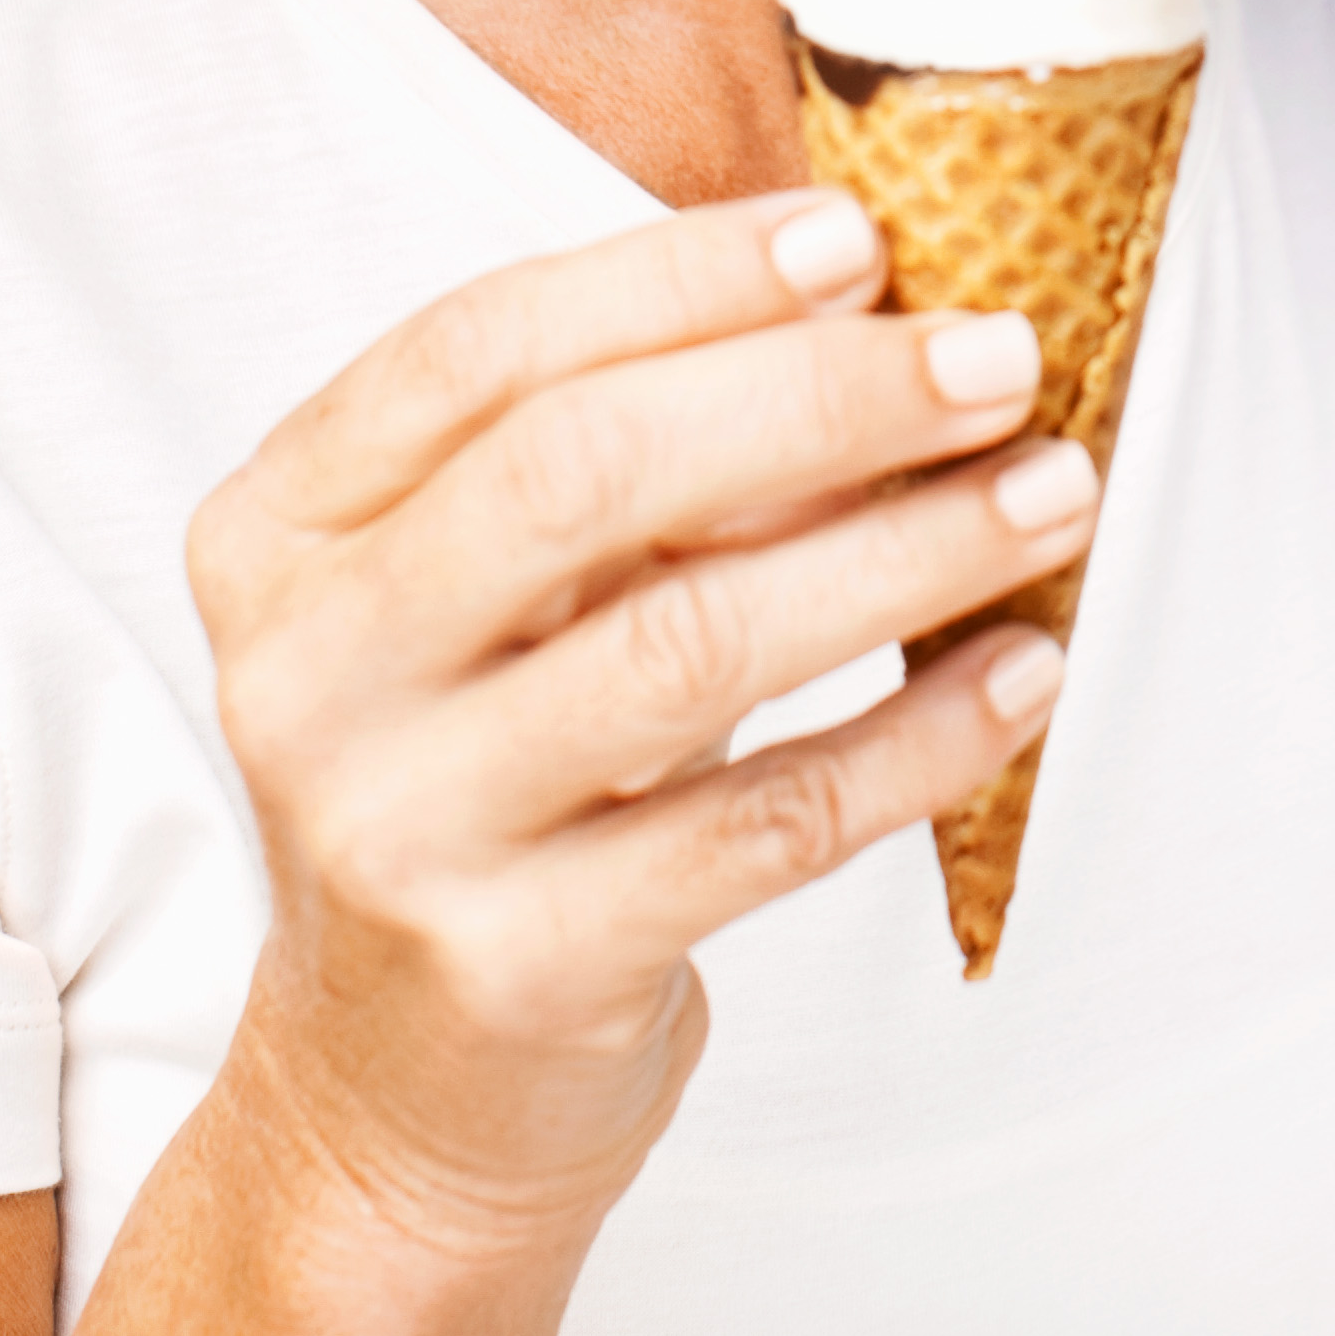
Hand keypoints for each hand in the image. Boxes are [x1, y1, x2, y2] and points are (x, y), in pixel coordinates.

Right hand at [189, 192, 1090, 1263]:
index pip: (484, 346)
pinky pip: (758, 827)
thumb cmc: (489, 772)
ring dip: (904, 553)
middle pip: (582, 473)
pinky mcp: (512, 972)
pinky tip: (1017, 674)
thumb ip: (640, 455)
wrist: (397, 1096)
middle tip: (996, 360)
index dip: (680, 277)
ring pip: (688, 644)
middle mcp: (308, 673)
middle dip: (820, 396)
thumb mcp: (509, 594)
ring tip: (1052, 494)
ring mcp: (397, 830)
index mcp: (282, 529)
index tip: (859, 239)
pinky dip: (913, 738)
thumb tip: (878, 318)